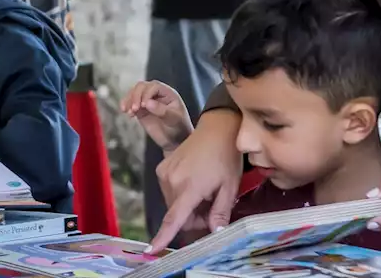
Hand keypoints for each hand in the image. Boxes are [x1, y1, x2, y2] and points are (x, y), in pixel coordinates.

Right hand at [121, 80, 192, 152]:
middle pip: (142, 87)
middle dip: (136, 96)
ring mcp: (147, 101)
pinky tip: (125, 111)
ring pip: (134, 93)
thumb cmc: (179, 128)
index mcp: (168, 93)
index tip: (144, 106)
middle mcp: (157, 94)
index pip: (154, 86)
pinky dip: (126, 105)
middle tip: (135, 109)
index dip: (147, 94)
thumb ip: (162, 111)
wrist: (175, 141)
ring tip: (128, 111)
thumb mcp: (174, 119)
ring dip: (129, 100)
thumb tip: (147, 103)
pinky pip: (131, 102)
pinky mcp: (141, 109)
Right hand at [148, 109, 243, 252]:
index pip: (174, 219)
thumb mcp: (229, 187)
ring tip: (205, 191)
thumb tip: (214, 233)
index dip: (163, 236)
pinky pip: (169, 190)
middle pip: (177, 214)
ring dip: (187, 205)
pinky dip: (181, 193)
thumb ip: (220, 213)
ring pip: (173, 203)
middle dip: (193, 216)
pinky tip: (196, 182)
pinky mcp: (162, 167)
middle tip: (211, 206)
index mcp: (189, 187)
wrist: (217, 130)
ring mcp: (164, 172)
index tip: (151, 250)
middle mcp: (171, 180)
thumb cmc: (226, 158)